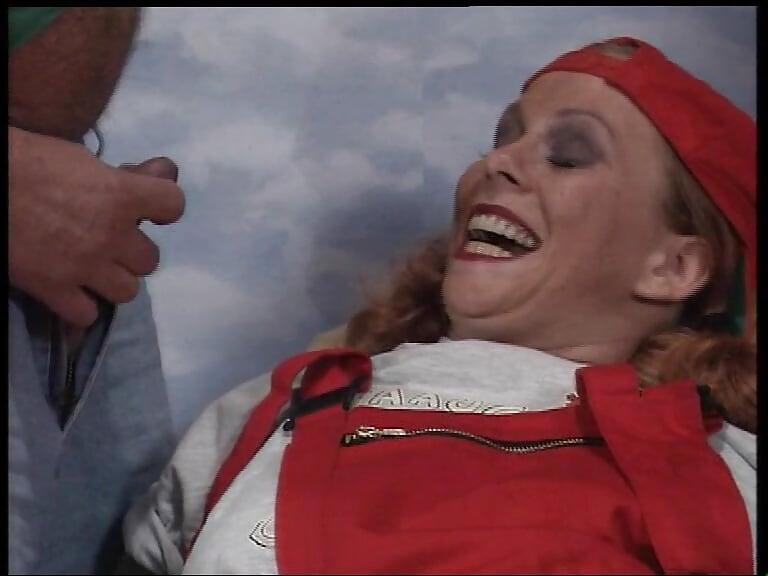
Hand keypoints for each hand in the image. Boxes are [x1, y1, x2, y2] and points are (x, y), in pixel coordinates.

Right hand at [9, 126, 185, 326]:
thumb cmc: (27, 160)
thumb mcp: (81, 158)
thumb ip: (123, 176)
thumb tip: (161, 172)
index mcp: (120, 195)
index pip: (173, 205)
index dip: (164, 207)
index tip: (150, 209)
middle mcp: (111, 234)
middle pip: (150, 260)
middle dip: (132, 253)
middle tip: (110, 244)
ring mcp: (85, 266)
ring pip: (127, 291)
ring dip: (113, 281)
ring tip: (93, 270)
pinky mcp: (54, 289)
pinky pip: (87, 315)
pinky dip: (81, 307)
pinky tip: (70, 293)